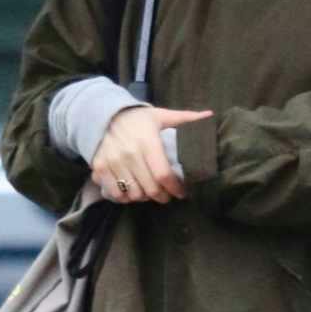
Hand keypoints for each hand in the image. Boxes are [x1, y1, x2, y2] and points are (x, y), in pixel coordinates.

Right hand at [92, 105, 212, 203]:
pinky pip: (115, 193)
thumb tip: (210, 116)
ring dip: (145, 197)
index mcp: (147, 141)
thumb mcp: (161, 115)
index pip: (163, 174)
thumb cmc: (137, 118)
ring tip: (151, 192)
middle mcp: (129, 153)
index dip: (175, 188)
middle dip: (163, 196)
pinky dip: (126, 197)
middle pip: (150, 189)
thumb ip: (185, 118)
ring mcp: (112, 162)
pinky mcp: (100, 168)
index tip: (182, 192)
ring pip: (134, 194)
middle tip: (168, 195)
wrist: (103, 114)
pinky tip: (133, 191)